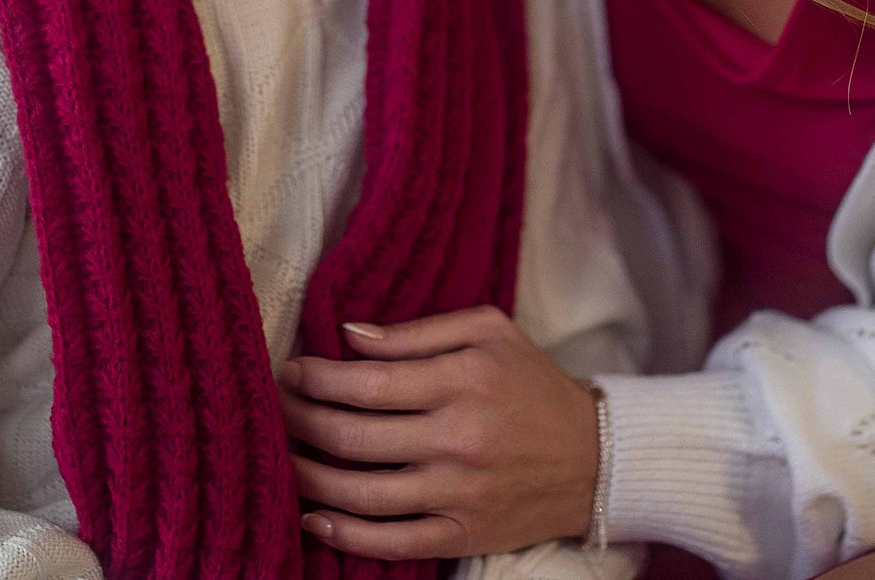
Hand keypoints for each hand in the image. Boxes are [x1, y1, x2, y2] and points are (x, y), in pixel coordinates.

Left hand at [279, 305, 598, 560]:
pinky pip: (391, 542)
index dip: (316, 379)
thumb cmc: (534, 384)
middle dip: (300, 421)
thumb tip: (349, 336)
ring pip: (361, 493)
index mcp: (464, 380)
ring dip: (307, 476)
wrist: (597, 458)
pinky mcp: (464, 535)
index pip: (367, 383)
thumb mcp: (489, 332)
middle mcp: (459, 438)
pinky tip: (313, 516)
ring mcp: (460, 493)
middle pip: (352, 437)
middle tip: (277, 408)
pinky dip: (344, 534)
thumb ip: (418, 331)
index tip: (292, 371)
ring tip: (283, 456)